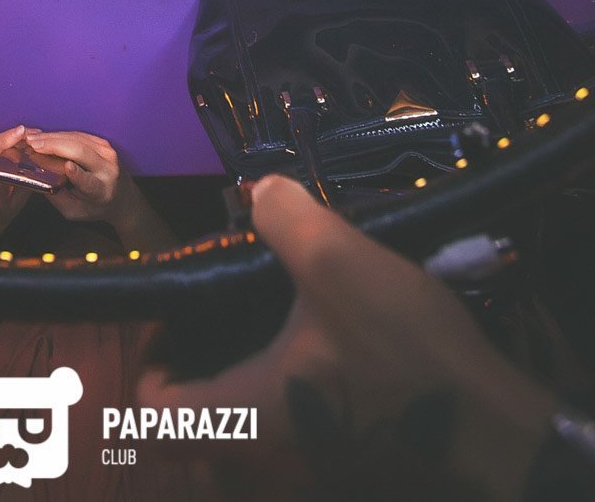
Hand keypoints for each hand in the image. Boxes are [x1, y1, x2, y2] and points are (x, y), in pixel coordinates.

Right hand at [21, 129, 139, 226]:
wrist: (121, 195)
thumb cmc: (94, 206)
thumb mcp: (74, 211)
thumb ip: (57, 198)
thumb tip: (37, 179)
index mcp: (101, 191)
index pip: (89, 182)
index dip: (78, 174)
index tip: (67, 167)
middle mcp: (107, 169)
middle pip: (80, 152)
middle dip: (54, 146)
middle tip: (32, 144)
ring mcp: (107, 153)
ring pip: (77, 139)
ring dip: (53, 137)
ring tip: (33, 138)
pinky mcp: (103, 143)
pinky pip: (79, 135)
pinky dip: (60, 135)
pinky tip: (45, 136)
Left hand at [139, 176, 551, 500]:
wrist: (489, 419)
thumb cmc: (400, 349)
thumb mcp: (336, 261)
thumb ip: (284, 216)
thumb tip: (260, 189)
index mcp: (243, 412)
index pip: (152, 411)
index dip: (147, 357)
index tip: (173, 308)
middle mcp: (267, 443)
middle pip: (199, 410)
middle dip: (201, 350)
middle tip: (220, 287)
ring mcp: (310, 447)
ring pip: (249, 407)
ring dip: (249, 354)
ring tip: (272, 287)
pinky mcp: (346, 437)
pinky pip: (294, 403)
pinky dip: (292, 364)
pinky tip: (323, 313)